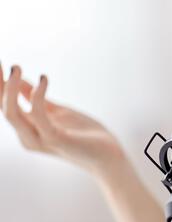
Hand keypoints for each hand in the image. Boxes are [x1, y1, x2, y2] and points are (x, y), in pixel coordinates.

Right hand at [0, 64, 124, 176]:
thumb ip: (35, 98)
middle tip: (2, 63)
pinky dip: (37, 95)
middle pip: (3, 109)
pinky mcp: (56, 139)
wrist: (107, 156)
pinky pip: (38, 115)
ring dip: (10, 89)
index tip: (0, 63)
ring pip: (12, 114)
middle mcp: (28, 137)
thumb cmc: (83, 135)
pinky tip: (44, 79)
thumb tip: (17, 78)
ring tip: (16, 67)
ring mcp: (41, 140)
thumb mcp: (56, 111)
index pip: (4, 106)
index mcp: (27, 131)